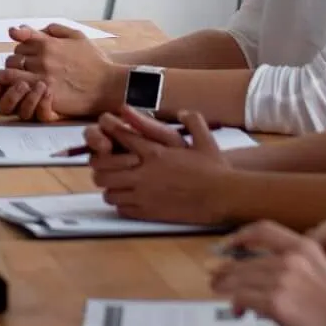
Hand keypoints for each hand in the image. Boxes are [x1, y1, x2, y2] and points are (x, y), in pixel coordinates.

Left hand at [0, 25, 121, 117]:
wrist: (109, 85)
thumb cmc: (95, 61)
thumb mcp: (78, 36)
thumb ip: (55, 29)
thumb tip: (36, 29)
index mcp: (48, 42)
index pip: (20, 41)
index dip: (21, 49)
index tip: (25, 56)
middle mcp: (41, 57)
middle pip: (13, 58)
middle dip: (15, 64)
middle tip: (20, 71)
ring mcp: (41, 76)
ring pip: (8, 74)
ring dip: (8, 77)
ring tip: (12, 82)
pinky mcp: (44, 93)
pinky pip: (18, 90)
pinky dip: (15, 90)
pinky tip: (21, 92)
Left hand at [93, 109, 234, 224]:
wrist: (224, 197)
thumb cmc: (215, 168)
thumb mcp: (205, 139)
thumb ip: (192, 121)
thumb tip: (181, 112)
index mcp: (154, 152)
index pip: (119, 137)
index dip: (108, 133)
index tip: (105, 134)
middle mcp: (144, 172)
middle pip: (103, 168)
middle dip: (101, 166)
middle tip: (107, 166)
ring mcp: (145, 195)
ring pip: (109, 192)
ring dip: (110, 187)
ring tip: (118, 185)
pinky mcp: (149, 213)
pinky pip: (122, 209)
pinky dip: (121, 204)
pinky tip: (129, 200)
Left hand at [207, 220, 325, 325]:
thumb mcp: (321, 276)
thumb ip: (292, 270)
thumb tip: (259, 278)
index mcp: (306, 247)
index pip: (264, 230)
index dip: (241, 236)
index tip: (227, 245)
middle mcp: (292, 259)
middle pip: (247, 261)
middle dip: (227, 271)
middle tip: (216, 279)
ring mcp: (283, 280)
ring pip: (241, 280)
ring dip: (227, 288)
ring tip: (220, 294)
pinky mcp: (275, 302)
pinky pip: (243, 299)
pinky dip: (237, 305)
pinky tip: (239, 312)